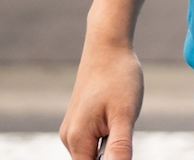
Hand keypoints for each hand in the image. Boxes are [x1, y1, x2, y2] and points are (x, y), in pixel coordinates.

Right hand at [59, 37, 143, 158]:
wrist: (108, 46)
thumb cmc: (118, 77)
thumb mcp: (124, 115)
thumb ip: (120, 149)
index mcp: (77, 140)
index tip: (121, 145)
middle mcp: (69, 138)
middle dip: (111, 157)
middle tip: (123, 128)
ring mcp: (72, 130)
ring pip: (94, 154)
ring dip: (110, 147)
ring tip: (120, 118)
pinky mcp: (79, 122)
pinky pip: (94, 141)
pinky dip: (108, 137)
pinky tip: (116, 116)